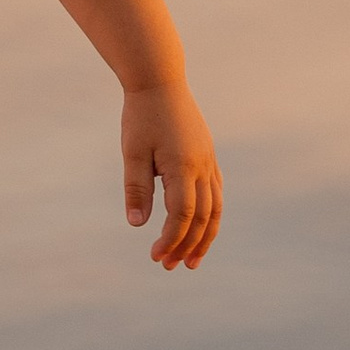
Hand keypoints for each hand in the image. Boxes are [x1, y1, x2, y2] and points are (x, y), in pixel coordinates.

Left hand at [122, 82, 221, 268]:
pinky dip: (212, 216)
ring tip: (192, 260)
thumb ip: (136, 188)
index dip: (170, 239)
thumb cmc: (141, 116)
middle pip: (203, 218)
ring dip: (205, 238)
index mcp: (182, 166)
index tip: (155, 256)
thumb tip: (137, 225)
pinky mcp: (209, 157)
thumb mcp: (132, 152)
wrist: (160, 82)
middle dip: (187, 246)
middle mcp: (202, 167)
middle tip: (170, 267)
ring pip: (215, 209)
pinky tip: (202, 228)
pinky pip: (217, 194)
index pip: (181, 215)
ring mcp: (209, 162)